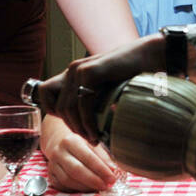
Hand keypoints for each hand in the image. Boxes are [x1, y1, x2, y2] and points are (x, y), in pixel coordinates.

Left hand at [38, 34, 166, 143]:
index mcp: (73, 73)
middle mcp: (72, 70)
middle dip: (72, 126)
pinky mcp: (90, 72)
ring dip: (80, 128)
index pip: (45, 94)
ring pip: (68, 108)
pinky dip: (88, 122)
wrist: (150, 57)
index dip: (55, 112)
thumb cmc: (132, 75)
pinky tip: (97, 132)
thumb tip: (86, 124)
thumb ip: (93, 98)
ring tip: (94, 138)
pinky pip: (83, 104)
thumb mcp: (106, 88)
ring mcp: (79, 70)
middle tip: (88, 138)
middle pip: (58, 107)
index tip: (75, 123)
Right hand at [39, 114, 118, 191]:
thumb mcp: (92, 145)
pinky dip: (76, 190)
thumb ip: (103, 157)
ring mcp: (52, 165)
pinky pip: (62, 186)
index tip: (112, 178)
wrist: (58, 143)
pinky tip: (86, 189)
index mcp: (71, 141)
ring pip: (68, 180)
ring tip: (98, 188)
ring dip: (85, 187)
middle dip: (93, 180)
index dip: (101, 170)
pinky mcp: (50, 175)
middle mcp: (59, 152)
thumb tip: (114, 170)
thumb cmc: (80, 144)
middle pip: (76, 170)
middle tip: (106, 186)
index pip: (88, 157)